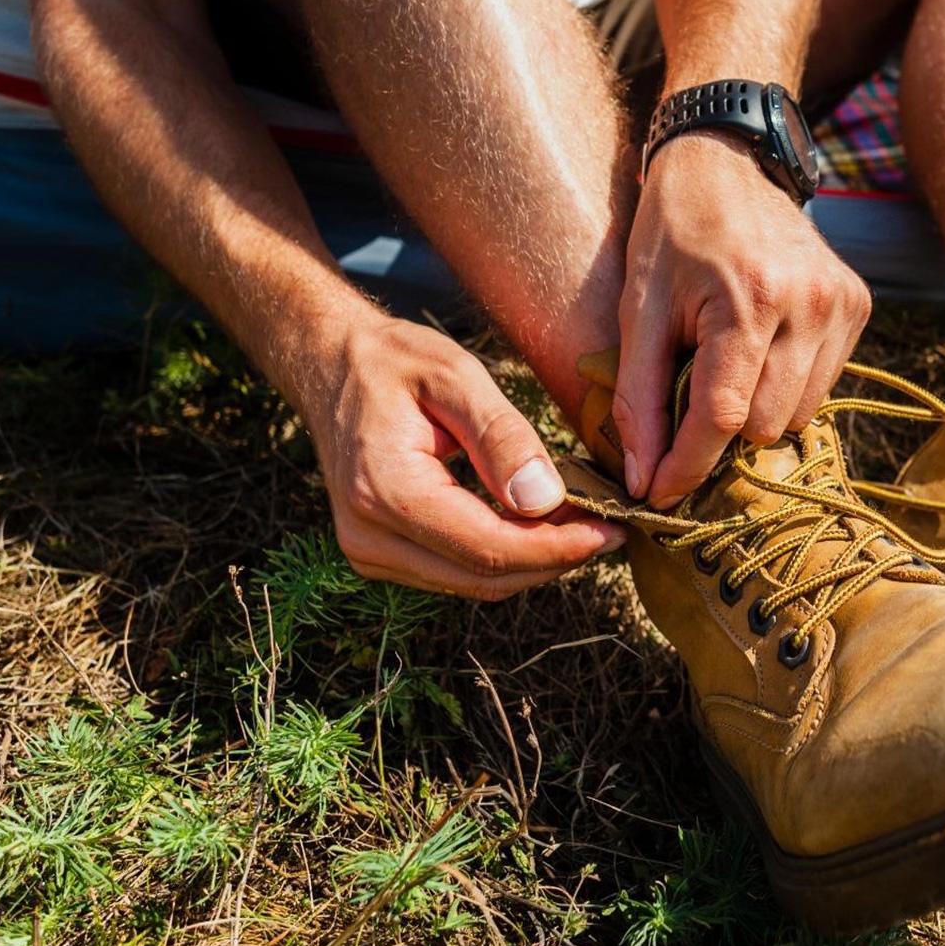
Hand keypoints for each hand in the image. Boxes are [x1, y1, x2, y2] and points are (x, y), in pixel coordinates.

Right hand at [298, 315, 626, 598]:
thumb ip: (502, 437)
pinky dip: (505, 555)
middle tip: (610, 524)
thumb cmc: (394, 361)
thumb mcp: (456, 376)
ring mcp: (370, 553)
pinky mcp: (381, 556)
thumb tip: (545, 500)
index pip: (488, 549)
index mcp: (385, 491)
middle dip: (555, 559)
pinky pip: (457, 571)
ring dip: (534, 560)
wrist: (331, 366)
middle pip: (486, 578)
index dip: (558, 548)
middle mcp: (369, 537)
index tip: (613, 527)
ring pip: (475, 583)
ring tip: (581, 520)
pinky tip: (538, 523)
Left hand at [615, 132, 871, 507]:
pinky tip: (761, 343)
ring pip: (797, 417)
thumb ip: (639, 400)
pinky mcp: (858, 306)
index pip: (723, 417)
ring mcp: (842, 305)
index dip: (687, 466)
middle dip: (721, 430)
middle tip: (689, 391)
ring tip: (727, 359)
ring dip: (756, 409)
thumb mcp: (640, 311)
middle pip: (764, 429)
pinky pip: (822, 386)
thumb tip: (645, 482)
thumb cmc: (672, 234)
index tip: (659, 495)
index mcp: (751, 300)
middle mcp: (810, 304)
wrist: (728, 160)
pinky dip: (785, 384)